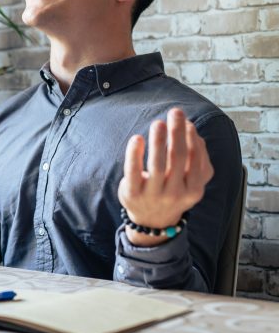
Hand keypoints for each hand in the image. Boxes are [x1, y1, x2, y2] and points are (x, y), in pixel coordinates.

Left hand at [118, 108, 213, 246]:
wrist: (152, 220)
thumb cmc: (173, 191)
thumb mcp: (191, 182)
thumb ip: (198, 160)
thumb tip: (193, 132)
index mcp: (194, 189)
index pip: (196, 159)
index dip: (192, 138)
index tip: (187, 122)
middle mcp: (175, 193)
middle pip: (178, 158)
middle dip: (177, 132)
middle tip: (175, 112)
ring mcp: (153, 194)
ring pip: (157, 163)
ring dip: (158, 140)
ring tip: (158, 123)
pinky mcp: (133, 193)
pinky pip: (133, 170)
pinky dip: (135, 153)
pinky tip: (136, 138)